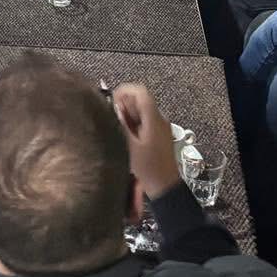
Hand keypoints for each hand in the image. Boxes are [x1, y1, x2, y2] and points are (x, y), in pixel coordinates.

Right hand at [110, 83, 180, 199]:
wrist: (164, 186)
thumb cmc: (149, 169)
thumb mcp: (130, 146)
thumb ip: (121, 124)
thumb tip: (114, 108)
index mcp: (154, 119)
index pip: (141, 92)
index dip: (125, 91)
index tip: (112, 99)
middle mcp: (159, 119)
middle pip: (141, 100)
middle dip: (125, 105)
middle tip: (113, 118)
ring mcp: (160, 127)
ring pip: (142, 110)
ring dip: (128, 115)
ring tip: (118, 129)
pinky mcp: (159, 135)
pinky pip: (145, 121)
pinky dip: (134, 124)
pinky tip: (127, 137)